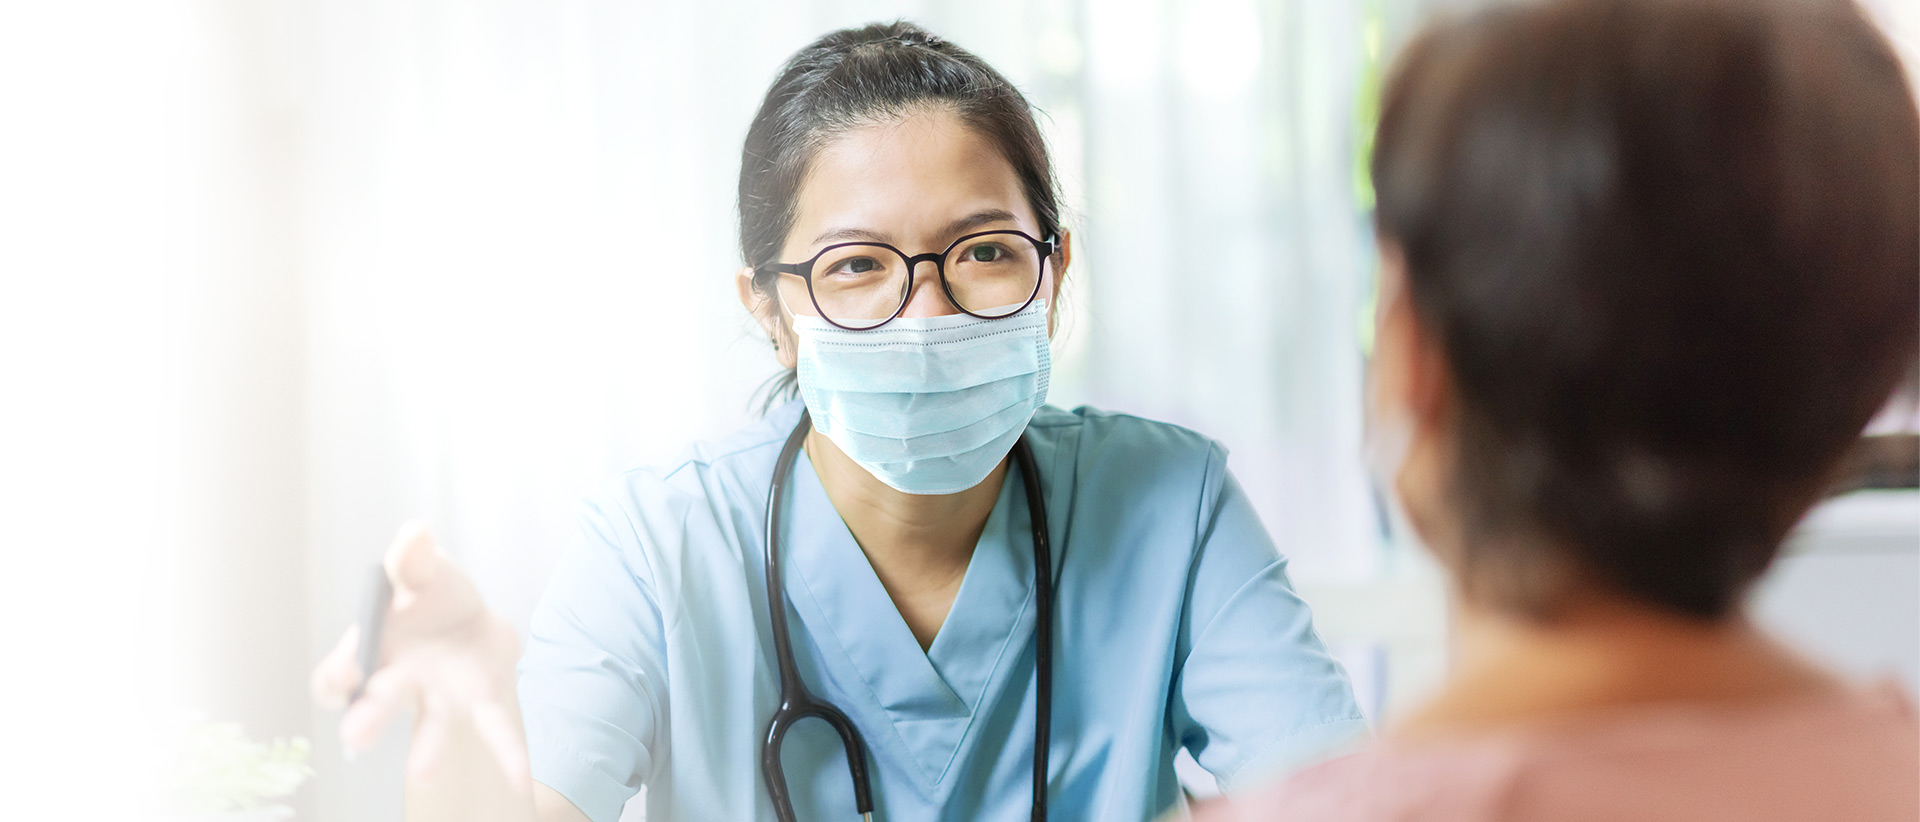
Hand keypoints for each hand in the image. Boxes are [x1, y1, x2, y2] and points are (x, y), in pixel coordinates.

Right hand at [311, 524, 531, 794]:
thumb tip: (415, 536)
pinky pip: (494, 729)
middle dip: (366, 719)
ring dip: (425, 749)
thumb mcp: (421, 566)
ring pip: (430, 726)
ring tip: (423, 772)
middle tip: (356, 734)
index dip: (336, 679)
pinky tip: (521, 780)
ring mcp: (438, 697)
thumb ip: (412, 556)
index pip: (336, 678)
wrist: (472, 613)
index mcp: (371, 652)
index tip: (345, 675)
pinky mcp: (479, 700)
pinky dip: (507, 753)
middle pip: (375, 706)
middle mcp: (397, 683)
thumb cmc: (430, 593)